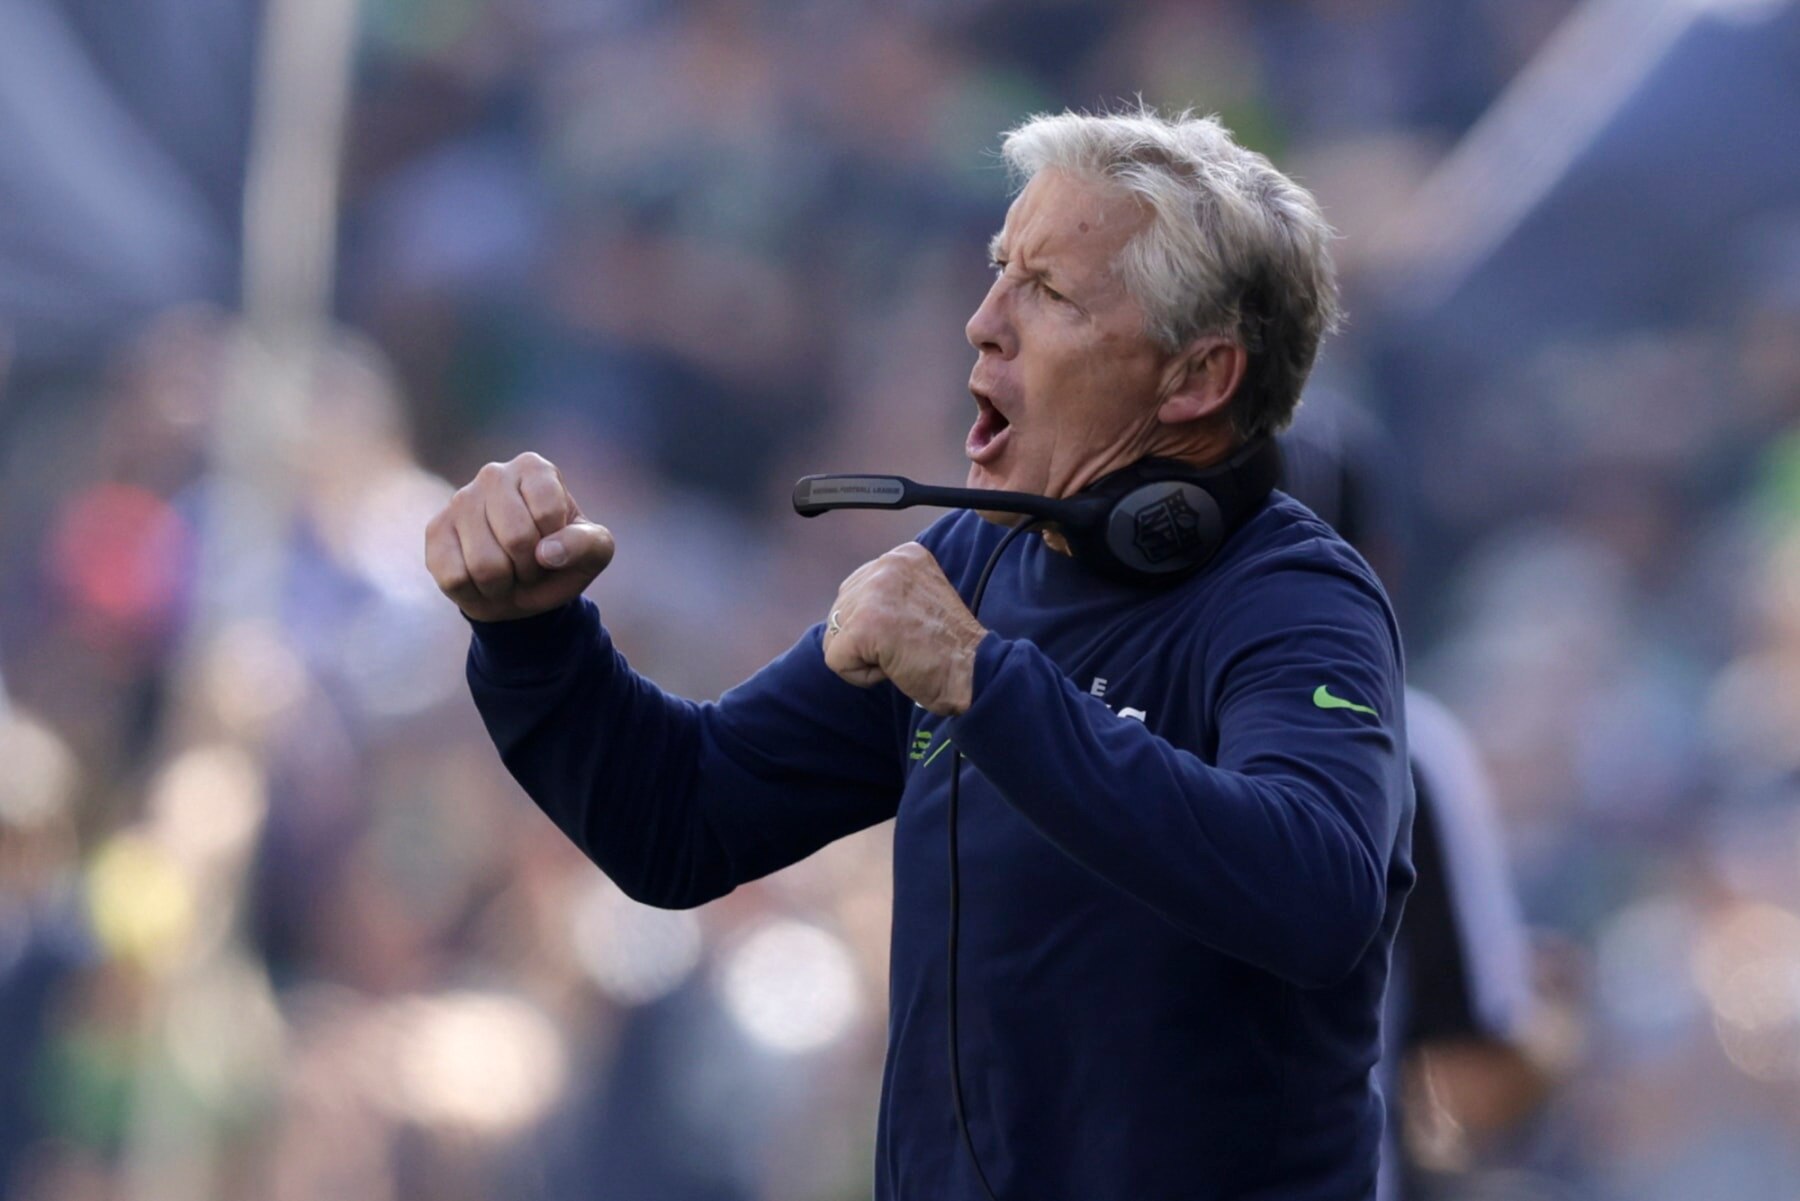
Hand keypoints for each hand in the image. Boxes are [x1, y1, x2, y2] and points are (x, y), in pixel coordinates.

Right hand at [425, 452, 614, 621]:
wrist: (522, 587)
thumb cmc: (561, 560)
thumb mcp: (594, 553)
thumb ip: (587, 545)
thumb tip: (547, 553)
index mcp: (534, 468)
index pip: (549, 511)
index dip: (559, 545)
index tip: (556, 546)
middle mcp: (493, 474)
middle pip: (516, 537)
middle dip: (530, 568)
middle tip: (531, 566)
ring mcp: (459, 501)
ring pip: (484, 563)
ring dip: (504, 584)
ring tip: (508, 573)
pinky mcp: (435, 532)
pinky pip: (455, 578)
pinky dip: (476, 592)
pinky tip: (481, 579)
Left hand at [823, 543, 986, 715]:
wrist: (975, 671)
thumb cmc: (950, 647)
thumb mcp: (920, 598)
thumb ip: (886, 593)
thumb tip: (844, 612)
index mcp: (903, 555)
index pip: (856, 590)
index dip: (876, 622)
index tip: (912, 629)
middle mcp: (887, 564)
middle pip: (840, 611)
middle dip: (865, 639)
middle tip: (907, 644)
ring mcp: (874, 593)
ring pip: (834, 635)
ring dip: (864, 656)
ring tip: (901, 654)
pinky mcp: (864, 625)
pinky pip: (835, 659)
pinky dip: (860, 675)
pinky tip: (892, 667)